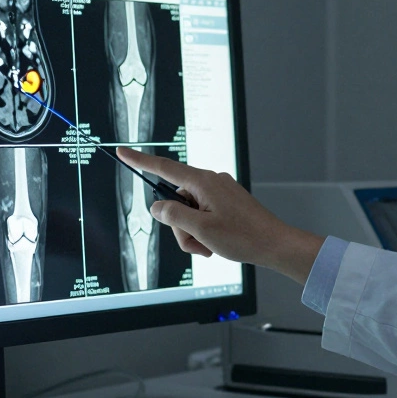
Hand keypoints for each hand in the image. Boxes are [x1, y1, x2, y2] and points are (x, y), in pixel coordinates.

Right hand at [117, 147, 323, 283]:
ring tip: (210, 246)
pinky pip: (202, 214)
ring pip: (188, 212)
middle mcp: (210, 181)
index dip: (140, 161)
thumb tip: (157, 207)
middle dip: (179, 226)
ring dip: (192, 233)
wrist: (274, 244)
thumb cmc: (243, 237)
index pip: (163, 168)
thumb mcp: (201, 229)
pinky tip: (217, 242)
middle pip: (176, 201)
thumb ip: (173, 215)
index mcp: (203, 182)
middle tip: (197, 243)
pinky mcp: (225, 201)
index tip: (122, 151)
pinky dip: (203, 231)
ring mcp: (219, 191)